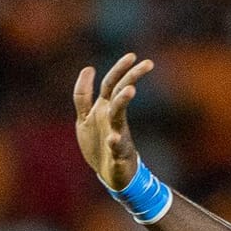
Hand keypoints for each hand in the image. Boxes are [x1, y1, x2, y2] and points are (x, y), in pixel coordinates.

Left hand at [74, 52, 152, 190]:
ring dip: (122, 102)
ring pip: (119, 116)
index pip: (112, 83)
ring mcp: (117, 134)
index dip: (119, 69)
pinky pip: (117, 147)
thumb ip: (83, 95)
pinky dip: (115, 143)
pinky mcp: (118, 154)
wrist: (111, 175)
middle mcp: (113, 118)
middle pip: (121, 93)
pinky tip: (113, 139)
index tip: (132, 56)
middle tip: (148, 63)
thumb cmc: (98, 144)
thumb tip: (89, 68)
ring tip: (130, 90)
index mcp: (105, 107)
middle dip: (132, 77)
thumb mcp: (85, 117)